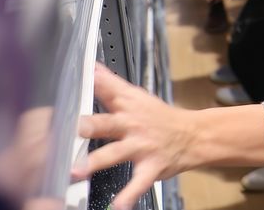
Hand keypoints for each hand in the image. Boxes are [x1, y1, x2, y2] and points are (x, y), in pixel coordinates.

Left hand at [75, 65, 200, 209]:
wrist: (194, 135)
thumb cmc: (160, 117)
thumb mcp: (136, 96)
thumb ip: (111, 84)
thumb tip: (92, 67)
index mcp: (126, 105)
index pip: (105, 90)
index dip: (87, 85)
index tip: (70, 83)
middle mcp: (131, 124)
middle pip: (106, 122)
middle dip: (88, 125)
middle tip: (71, 128)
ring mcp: (141, 146)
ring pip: (116, 153)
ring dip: (96, 162)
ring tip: (76, 172)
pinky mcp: (151, 167)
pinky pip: (138, 182)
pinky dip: (129, 195)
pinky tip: (118, 206)